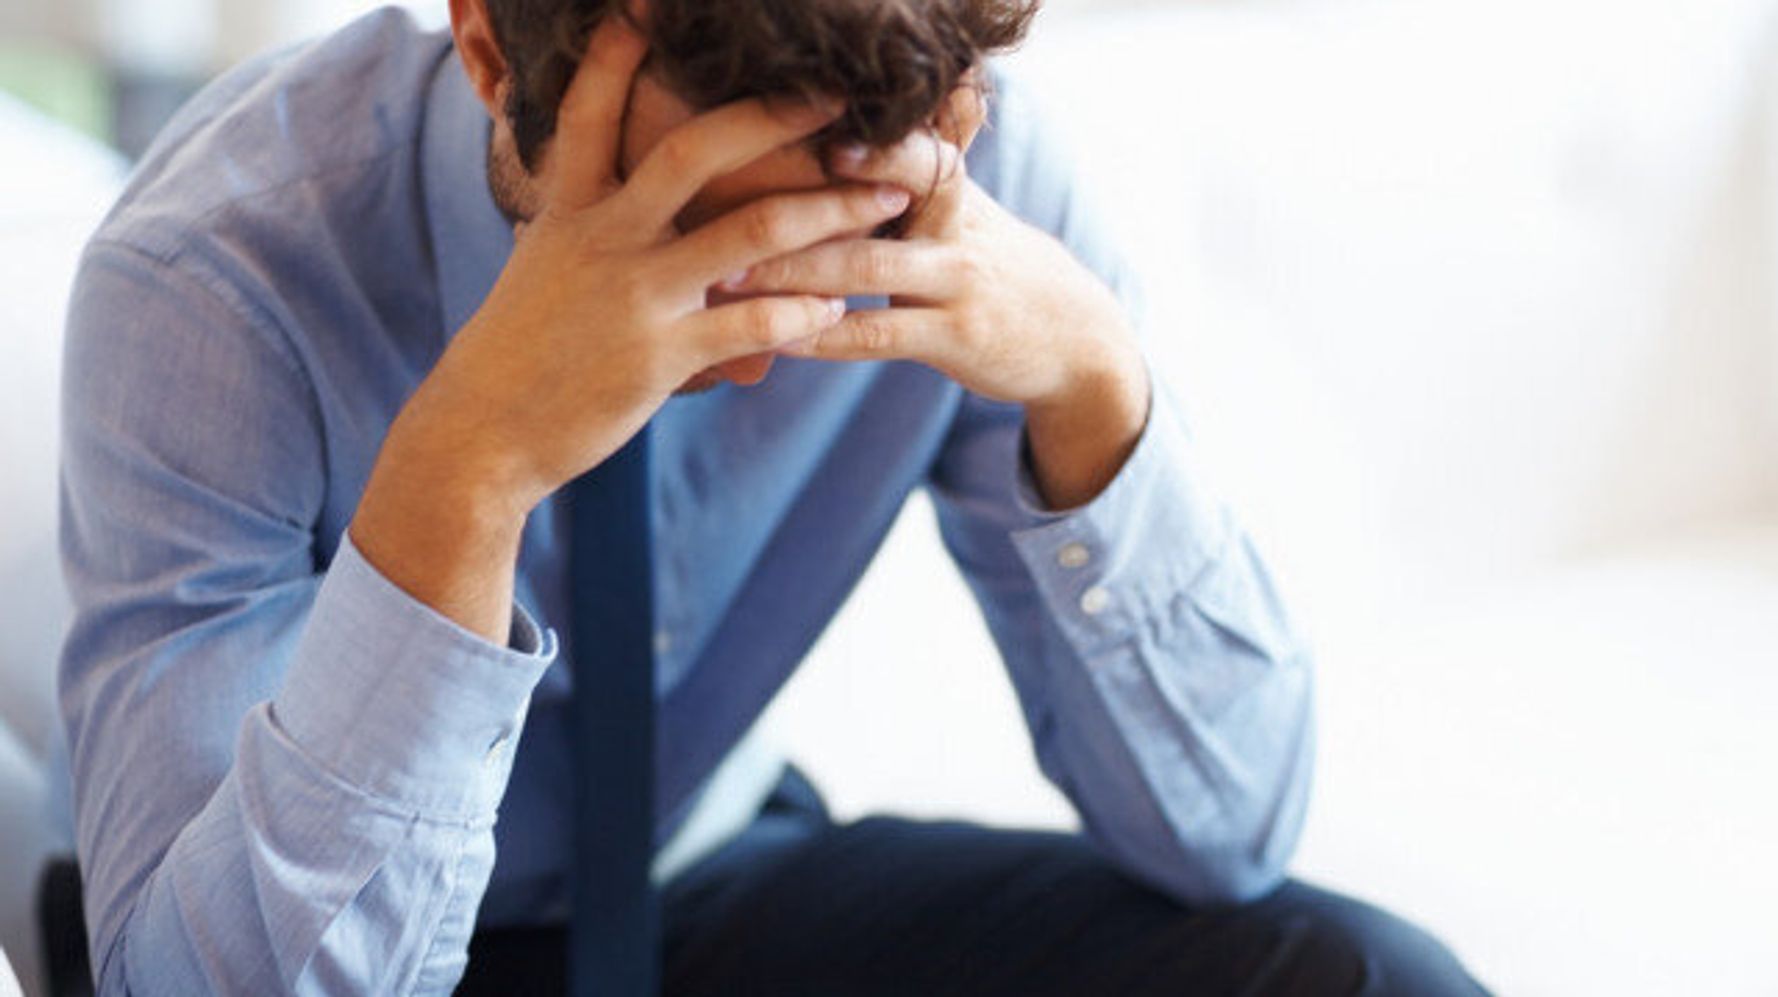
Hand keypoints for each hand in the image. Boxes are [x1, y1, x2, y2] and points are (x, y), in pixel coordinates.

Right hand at [351, 16, 909, 637]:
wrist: (481, 433)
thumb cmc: (519, 350)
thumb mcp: (543, 264)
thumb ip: (589, 219)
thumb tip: (614, 183)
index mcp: (570, 208)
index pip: (593, 110)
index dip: (620, 54)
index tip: (650, 4)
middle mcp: (604, 238)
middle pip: (695, 152)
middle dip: (773, 116)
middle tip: (836, 94)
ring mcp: (634, 296)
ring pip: (749, 234)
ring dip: (829, 213)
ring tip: (886, 199)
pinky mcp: (659, 358)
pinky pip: (752, 325)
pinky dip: (802, 315)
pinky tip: (835, 310)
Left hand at [731, 80, 1151, 506]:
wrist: (1075, 336)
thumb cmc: (994, 266)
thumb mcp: (964, 213)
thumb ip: (910, 177)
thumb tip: (832, 138)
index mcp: (950, 185)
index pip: (900, 146)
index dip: (851, 137)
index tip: (786, 128)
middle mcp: (955, 224)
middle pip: (874, 199)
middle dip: (797, 205)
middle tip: (721, 208)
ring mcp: (957, 282)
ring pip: (866, 270)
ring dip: (793, 273)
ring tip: (729, 278)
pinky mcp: (955, 338)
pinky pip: (878, 335)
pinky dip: (825, 337)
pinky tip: (778, 340)